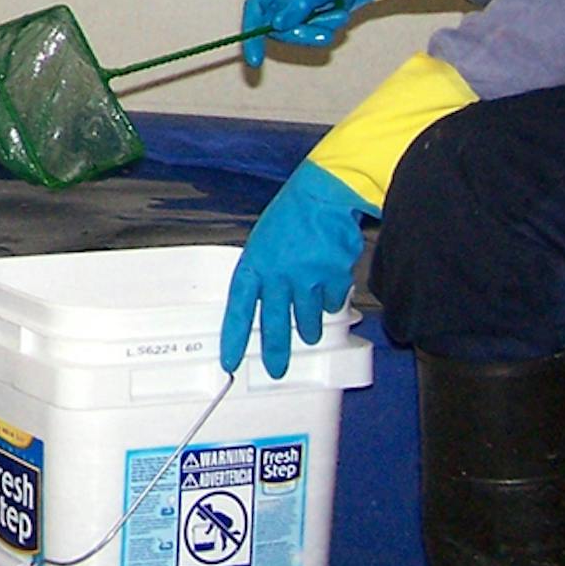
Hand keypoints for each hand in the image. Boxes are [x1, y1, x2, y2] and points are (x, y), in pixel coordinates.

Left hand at [219, 161, 372, 378]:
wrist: (324, 196)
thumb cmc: (291, 215)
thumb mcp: (263, 241)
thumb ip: (263, 272)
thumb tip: (264, 299)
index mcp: (255, 264)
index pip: (238, 308)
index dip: (233, 337)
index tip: (230, 361)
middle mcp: (278, 275)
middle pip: (274, 324)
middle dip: (275, 351)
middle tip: (276, 369)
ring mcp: (307, 279)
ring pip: (307, 319)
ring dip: (308, 328)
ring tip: (308, 334)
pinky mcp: (333, 279)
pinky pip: (332, 303)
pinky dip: (331, 302)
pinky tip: (329, 294)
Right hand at [242, 0, 378, 67]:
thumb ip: (300, 5)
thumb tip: (276, 25)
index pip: (255, 9)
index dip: (251, 33)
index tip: (255, 60)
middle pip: (277, 27)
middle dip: (301, 35)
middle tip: (325, 36)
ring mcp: (298, 7)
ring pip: (297, 32)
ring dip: (319, 30)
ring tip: (340, 16)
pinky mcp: (313, 16)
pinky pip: (314, 32)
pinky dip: (328, 27)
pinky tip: (341, 14)